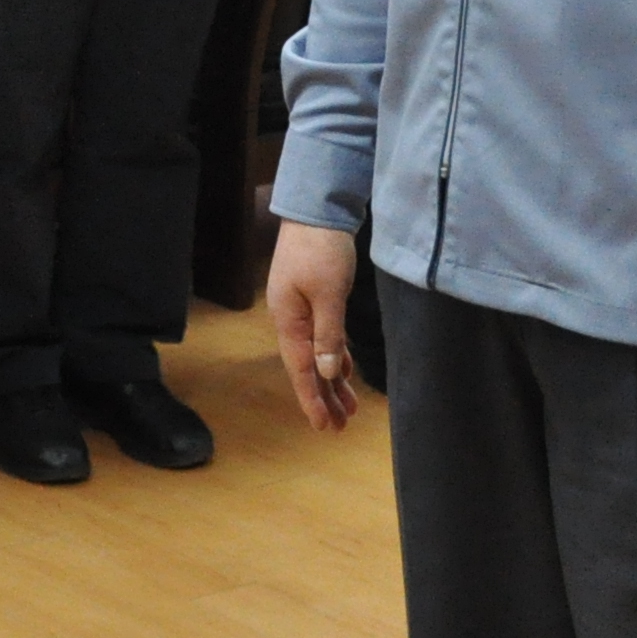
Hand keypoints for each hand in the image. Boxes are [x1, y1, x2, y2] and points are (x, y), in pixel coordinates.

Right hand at [263, 223, 359, 432]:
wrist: (317, 210)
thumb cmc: (321, 250)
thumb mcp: (328, 295)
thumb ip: (328, 335)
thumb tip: (327, 373)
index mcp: (289, 321)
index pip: (301, 370)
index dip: (313, 400)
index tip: (325, 428)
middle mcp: (291, 320)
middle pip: (309, 368)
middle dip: (324, 397)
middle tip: (341, 427)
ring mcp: (301, 311)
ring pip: (318, 355)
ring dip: (332, 381)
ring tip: (348, 409)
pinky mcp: (314, 300)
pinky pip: (324, 338)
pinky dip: (335, 357)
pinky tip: (344, 372)